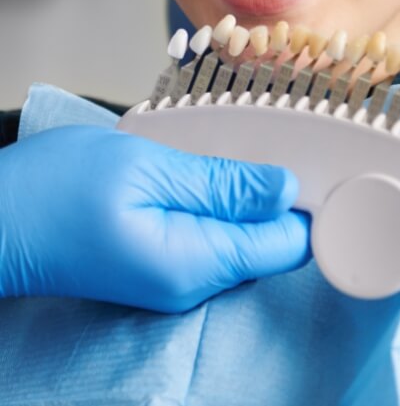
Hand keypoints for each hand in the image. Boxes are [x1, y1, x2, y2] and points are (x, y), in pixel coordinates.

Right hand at [0, 125, 309, 310]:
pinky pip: (212, 237)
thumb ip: (220, 183)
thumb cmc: (56, 191)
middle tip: (266, 144)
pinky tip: (200, 174)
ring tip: (225, 154)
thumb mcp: (146, 168)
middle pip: (269, 244)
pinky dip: (217, 205)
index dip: (310, 206)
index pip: (289, 247)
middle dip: (277, 197)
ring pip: (241, 238)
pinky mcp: (160, 266)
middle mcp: (192, 283)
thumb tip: (285, 190)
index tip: (316, 164)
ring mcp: (175, 279)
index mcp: (196, 263)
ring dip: (244, 197)